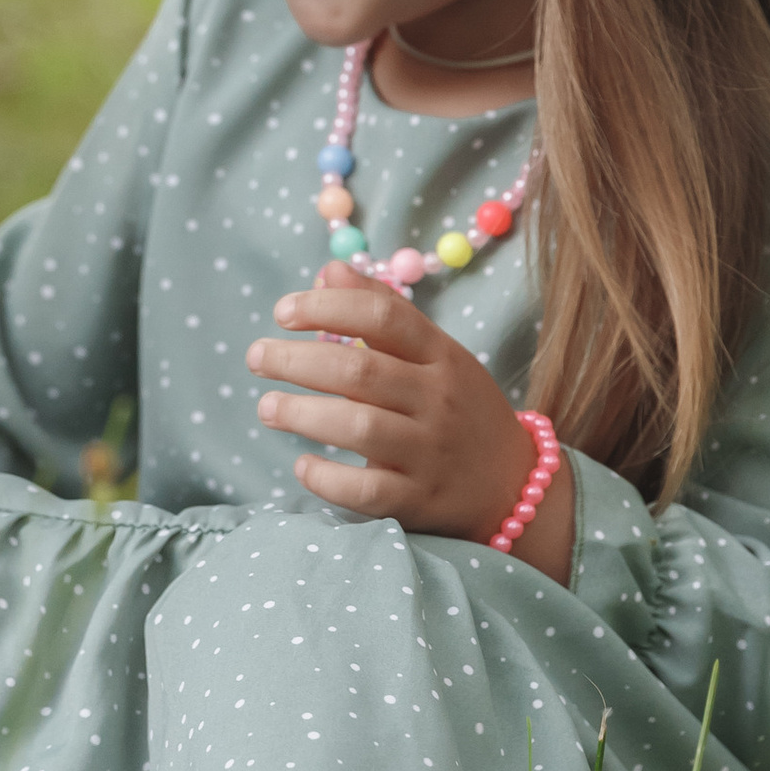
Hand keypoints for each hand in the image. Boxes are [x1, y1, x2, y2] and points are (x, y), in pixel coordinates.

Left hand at [246, 263, 569, 567]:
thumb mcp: (435, 353)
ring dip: (302, 415)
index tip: (282, 311)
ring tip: (266, 408)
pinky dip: (327, 478)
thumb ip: (383, 311)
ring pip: (359, 428)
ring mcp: (430, 451)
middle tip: (256, 358)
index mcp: (440, 355)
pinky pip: (367, 490)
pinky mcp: (419, 499)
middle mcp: (438, 399)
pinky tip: (302, 464)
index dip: (326, 307)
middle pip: (359, 371)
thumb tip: (328, 270)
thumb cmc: (457, 406)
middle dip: (296, 361)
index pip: (382, 316)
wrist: (513, 483)